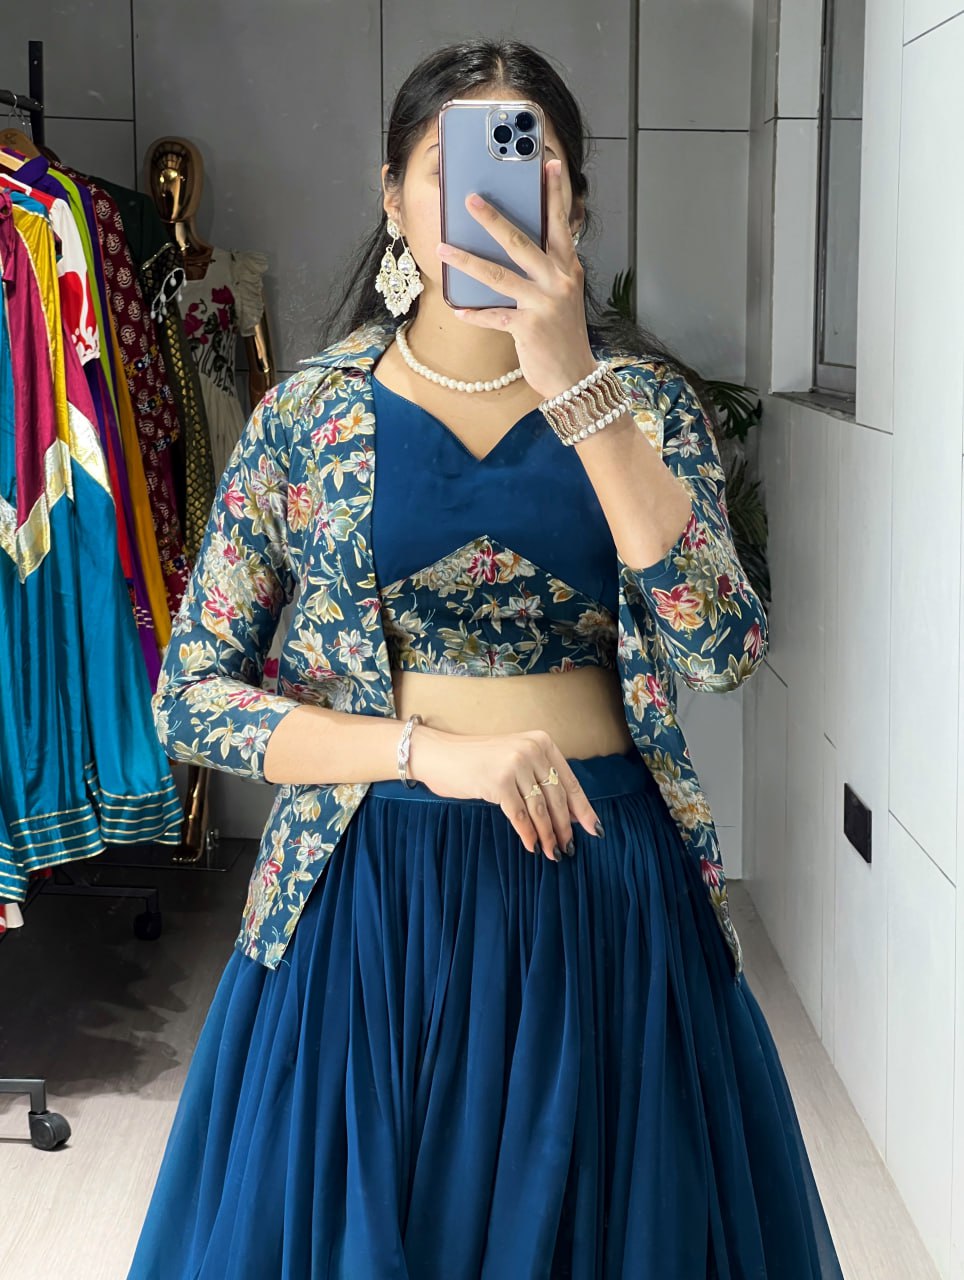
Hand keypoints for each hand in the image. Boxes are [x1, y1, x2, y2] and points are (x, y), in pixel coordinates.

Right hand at [410, 725, 603, 860]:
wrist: (439, 754)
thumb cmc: (477, 761)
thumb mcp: (514, 758)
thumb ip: (539, 776)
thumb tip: (568, 813)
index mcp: (542, 742)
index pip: (569, 781)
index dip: (582, 808)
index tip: (594, 829)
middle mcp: (532, 749)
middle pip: (557, 797)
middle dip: (565, 827)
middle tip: (569, 848)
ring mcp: (515, 764)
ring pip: (540, 809)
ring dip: (548, 834)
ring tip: (553, 853)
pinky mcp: (498, 781)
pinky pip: (520, 815)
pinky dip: (528, 834)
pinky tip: (532, 846)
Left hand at [435, 158, 597, 401]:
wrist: (574, 377)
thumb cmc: (562, 334)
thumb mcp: (561, 296)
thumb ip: (544, 271)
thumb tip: (509, 249)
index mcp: (567, 268)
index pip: (559, 223)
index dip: (553, 193)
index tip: (547, 162)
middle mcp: (558, 281)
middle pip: (521, 242)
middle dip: (493, 219)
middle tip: (470, 199)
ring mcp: (544, 304)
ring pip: (499, 276)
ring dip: (467, 261)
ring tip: (444, 248)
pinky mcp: (529, 327)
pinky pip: (493, 316)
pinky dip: (474, 313)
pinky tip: (457, 307)